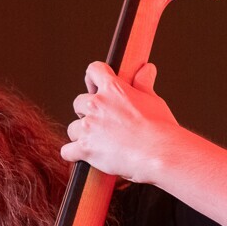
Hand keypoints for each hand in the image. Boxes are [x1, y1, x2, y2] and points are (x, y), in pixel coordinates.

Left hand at [61, 61, 179, 184]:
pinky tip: (83, 157)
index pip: (94, 71)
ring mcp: (88, 127)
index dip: (93, 79)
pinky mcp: (85, 148)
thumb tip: (147, 69)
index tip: (95, 88)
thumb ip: (144, 84)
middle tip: (100, 123)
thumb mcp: (153, 99)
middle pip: (78, 103)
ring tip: (98, 143)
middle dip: (86, 112)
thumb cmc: (159, 128)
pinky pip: (67, 151)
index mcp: (113, 89)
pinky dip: (73, 154)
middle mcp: (97, 105)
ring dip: (81, 135)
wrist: (158, 152)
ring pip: (72, 129)